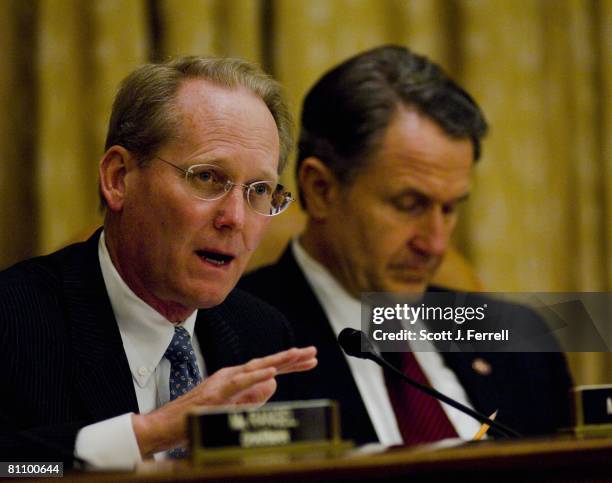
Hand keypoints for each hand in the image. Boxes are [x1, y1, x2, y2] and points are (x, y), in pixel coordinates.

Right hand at [132, 346, 316, 456]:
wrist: (165, 426)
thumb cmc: (195, 418)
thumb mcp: (231, 408)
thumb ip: (252, 397)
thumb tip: (275, 384)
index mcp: (235, 379)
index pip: (268, 369)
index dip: (290, 364)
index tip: (310, 360)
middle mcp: (231, 375)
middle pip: (267, 364)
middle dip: (291, 358)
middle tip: (313, 352)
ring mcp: (223, 382)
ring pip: (256, 368)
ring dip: (279, 361)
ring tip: (298, 355)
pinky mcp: (216, 393)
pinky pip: (240, 383)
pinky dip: (257, 376)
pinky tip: (273, 372)